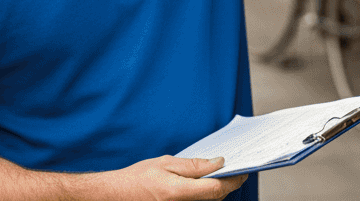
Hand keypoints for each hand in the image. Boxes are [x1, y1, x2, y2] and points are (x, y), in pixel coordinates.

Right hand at [117, 155, 245, 200]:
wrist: (117, 196)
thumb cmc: (138, 178)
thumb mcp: (165, 163)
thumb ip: (194, 165)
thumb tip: (218, 162)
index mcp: (177, 192)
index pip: (215, 189)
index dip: (233, 180)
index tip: (243, 170)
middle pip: (216, 198)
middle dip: (229, 184)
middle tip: (238, 169)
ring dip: (219, 189)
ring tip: (225, 173)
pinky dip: (207, 194)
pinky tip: (208, 182)